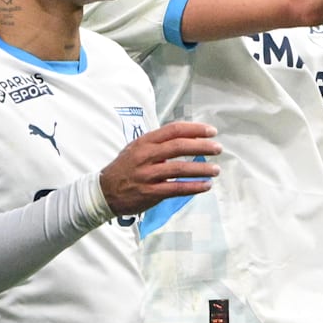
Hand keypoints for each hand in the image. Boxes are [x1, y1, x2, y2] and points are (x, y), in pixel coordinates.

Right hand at [99, 121, 219, 215]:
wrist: (104, 192)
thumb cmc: (125, 168)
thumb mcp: (137, 149)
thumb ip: (159, 143)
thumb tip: (188, 137)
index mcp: (144, 142)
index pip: (173, 130)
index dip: (195, 129)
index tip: (211, 131)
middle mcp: (146, 156)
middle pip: (179, 146)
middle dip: (202, 146)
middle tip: (218, 149)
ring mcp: (147, 175)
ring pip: (180, 168)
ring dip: (201, 169)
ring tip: (216, 170)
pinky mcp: (150, 193)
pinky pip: (176, 188)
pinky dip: (193, 187)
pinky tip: (206, 186)